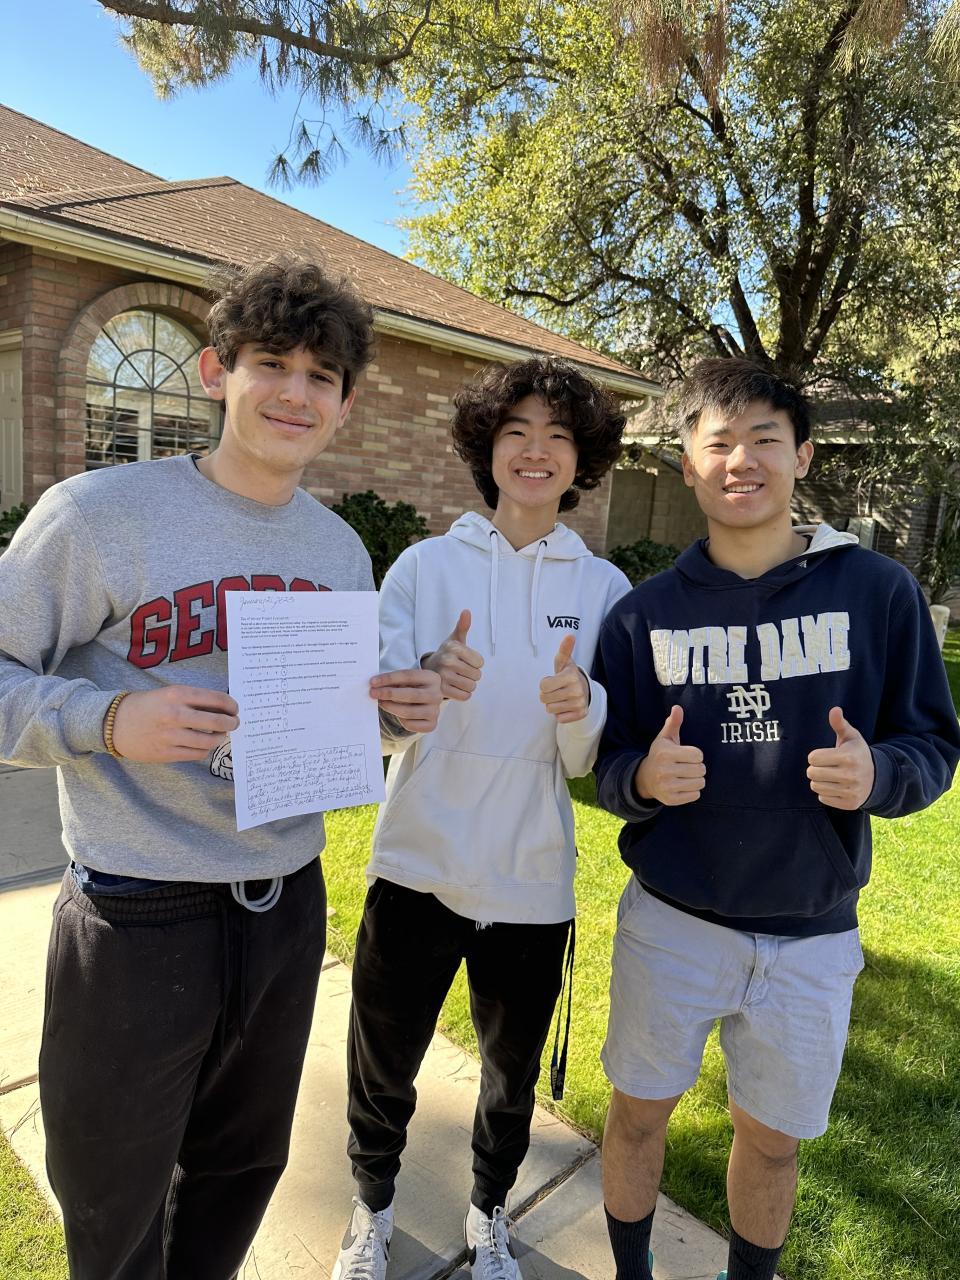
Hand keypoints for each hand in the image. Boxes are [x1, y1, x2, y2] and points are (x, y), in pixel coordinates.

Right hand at [111, 685, 238, 762]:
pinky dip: (205, 749)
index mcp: (177, 694)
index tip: (235, 708)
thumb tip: (223, 707)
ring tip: (220, 735)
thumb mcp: (169, 694)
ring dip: (220, 738)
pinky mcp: (166, 753)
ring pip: (209, 740)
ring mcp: (170, 736)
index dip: (231, 705)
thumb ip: (194, 700)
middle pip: (217, 721)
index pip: (216, 699)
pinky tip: (205, 744)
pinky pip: (196, 754)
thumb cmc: (147, 706)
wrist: (114, 723)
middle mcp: (175, 714)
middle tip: (234, 723)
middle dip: (231, 723)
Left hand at [371, 668, 441, 733]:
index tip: (373, 681)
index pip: (408, 676)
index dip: (389, 678)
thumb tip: (374, 685)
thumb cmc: (412, 688)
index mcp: (432, 678)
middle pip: (411, 694)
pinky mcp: (431, 724)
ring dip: (391, 707)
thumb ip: (394, 681)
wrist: (426, 702)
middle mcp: (437, 694)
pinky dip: (400, 720)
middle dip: (389, 693)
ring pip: (409, 712)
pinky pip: (410, 724)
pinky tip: (397, 713)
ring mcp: (435, 711)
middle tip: (373, 693)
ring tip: (381, 703)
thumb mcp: (407, 680)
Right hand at [421, 610, 483, 700]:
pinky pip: (465, 696)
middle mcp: (447, 660)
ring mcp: (443, 676)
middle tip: (461, 671)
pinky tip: (455, 688)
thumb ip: (463, 626)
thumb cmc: (447, 654)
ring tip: (458, 679)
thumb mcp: (454, 639)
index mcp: (453, 647)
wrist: (429, 670)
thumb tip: (467, 611)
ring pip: (472, 686)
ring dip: (468, 685)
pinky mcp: (442, 691)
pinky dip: (463, 694)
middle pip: (477, 675)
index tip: (465, 661)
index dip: (476, 663)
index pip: (480, 662)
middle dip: (472, 675)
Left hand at [540, 634, 589, 722]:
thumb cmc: (568, 675)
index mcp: (571, 676)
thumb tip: (570, 635)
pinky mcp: (581, 714)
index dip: (544, 684)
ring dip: (553, 704)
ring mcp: (580, 703)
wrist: (585, 690)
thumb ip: (564, 649)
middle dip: (547, 695)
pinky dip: (560, 714)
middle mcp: (577, 690)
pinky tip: (567, 706)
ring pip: (550, 709)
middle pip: (544, 699)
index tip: (553, 681)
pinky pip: (559, 719)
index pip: (543, 686)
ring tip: (562, 698)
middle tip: (557, 690)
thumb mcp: (564, 662)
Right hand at [633, 705, 704, 804]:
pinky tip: (683, 786)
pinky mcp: (671, 800)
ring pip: (700, 783)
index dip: (696, 754)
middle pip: (701, 769)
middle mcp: (665, 770)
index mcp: (666, 753)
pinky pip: (695, 795)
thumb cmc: (661, 755)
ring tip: (686, 776)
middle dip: (697, 767)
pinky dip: (693, 791)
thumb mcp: (665, 738)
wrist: (645, 778)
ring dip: (697, 779)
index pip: (698, 755)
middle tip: (686, 766)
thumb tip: (677, 707)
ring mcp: (667, 787)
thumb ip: (673, 723)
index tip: (686, 755)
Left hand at [806, 706, 874, 809]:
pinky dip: (825, 793)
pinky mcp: (849, 803)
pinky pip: (822, 798)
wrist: (878, 777)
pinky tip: (836, 786)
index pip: (813, 758)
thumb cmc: (857, 753)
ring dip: (819, 781)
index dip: (816, 756)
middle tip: (825, 766)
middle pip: (812, 773)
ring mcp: (851, 791)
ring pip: (815, 786)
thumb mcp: (851, 737)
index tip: (824, 755)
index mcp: (848, 757)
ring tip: (830, 776)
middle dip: (815, 768)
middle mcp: (850, 775)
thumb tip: (834, 709)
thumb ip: (840, 723)